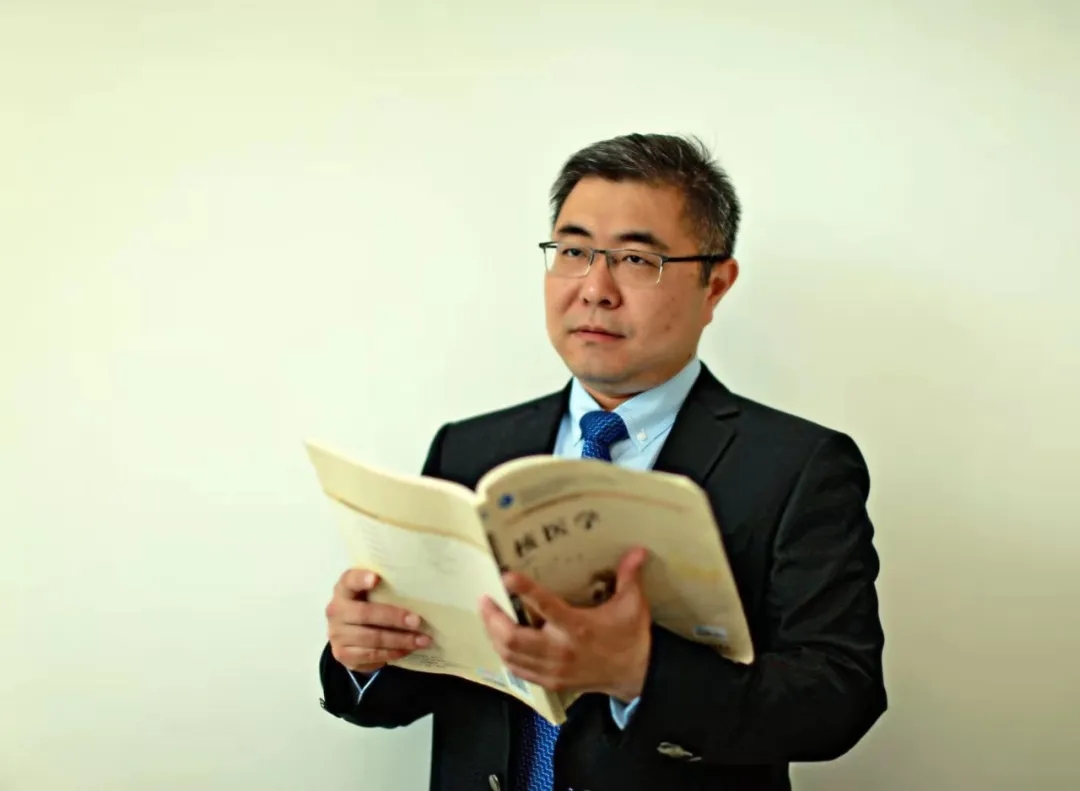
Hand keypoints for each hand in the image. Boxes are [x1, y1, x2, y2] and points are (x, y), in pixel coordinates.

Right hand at [326, 568, 430, 673]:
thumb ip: (384, 589)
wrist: (347, 637)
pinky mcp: (343, 655)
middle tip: (417, 621)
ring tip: (422, 639)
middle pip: (365, 613)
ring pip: (372, 638)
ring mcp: (337, 635)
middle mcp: (336, 611)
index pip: (349, 580)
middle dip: (394, 617)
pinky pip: (372, 654)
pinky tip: (408, 649)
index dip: (361, 579)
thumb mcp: (370, 595)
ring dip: (400, 640)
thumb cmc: (367, 607)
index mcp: (343, 590)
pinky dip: (393, 652)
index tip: (376, 578)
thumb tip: (420, 589)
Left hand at [478, 547, 651, 701]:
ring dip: (494, 635)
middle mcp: (561, 650)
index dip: (525, 591)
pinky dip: (504, 654)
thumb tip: (637, 550)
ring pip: (510, 655)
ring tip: (488, 615)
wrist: (635, 675)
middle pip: (514, 638)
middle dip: (493, 618)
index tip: (507, 576)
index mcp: (579, 628)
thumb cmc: (630, 636)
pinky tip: (499, 639)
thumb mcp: (633, 605)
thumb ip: (629, 576)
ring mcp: (553, 669)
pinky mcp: (550, 682)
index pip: (546, 607)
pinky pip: (517, 670)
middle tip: (485, 598)